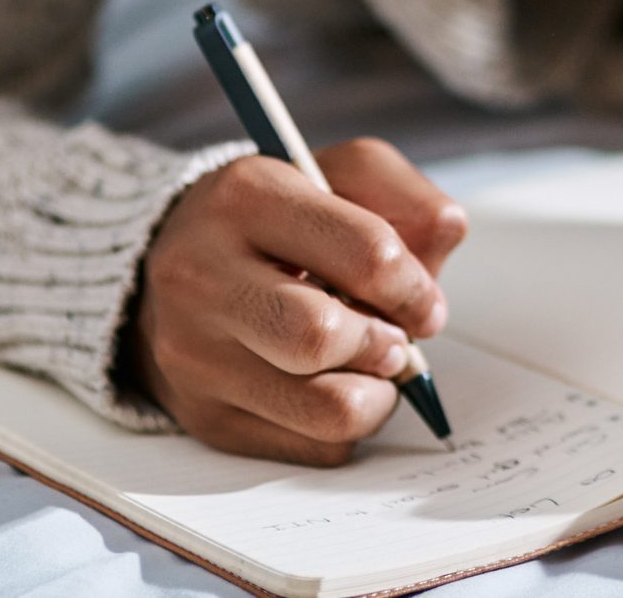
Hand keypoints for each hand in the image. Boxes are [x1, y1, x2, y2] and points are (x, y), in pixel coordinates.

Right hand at [123, 138, 467, 464]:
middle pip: (324, 337)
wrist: (175, 267)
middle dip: (386, 344)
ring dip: (375, 394)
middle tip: (394, 338)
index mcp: (247, 196)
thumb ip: (403, 194)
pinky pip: (313, 448)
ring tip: (370, 366)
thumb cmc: (276, 222)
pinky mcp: (205, 415)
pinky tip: (331, 387)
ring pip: (326, 409)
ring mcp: (194, 353)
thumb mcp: (338, 174)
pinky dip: (345, 426)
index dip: (416, 286)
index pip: (365, 253)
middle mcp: (202, 274)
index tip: (423, 301)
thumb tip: (447, 233)